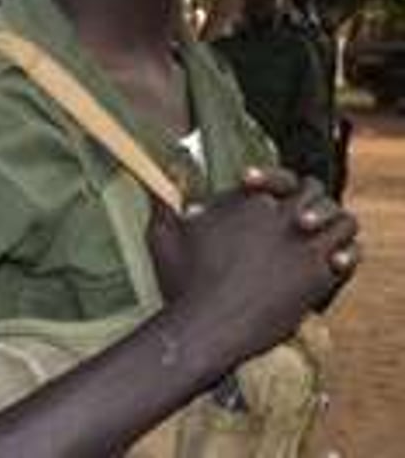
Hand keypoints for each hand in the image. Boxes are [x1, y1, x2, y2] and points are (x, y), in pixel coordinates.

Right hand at [147, 182, 358, 361]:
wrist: (207, 325)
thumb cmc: (183, 281)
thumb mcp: (164, 234)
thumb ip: (163, 202)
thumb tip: (157, 180)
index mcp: (249, 201)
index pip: (275, 179)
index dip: (270, 185)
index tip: (260, 199)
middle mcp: (281, 216)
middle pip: (311, 191)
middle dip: (307, 201)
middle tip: (296, 217)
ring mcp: (304, 245)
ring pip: (338, 219)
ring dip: (330, 225)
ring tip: (317, 238)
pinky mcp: (318, 275)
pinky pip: (347, 255)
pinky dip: (344, 256)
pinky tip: (331, 261)